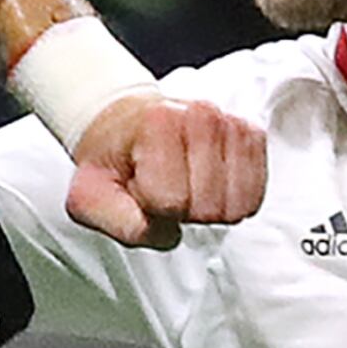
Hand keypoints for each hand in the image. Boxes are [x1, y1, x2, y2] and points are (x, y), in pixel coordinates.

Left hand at [63, 91, 264, 249]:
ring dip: (209, 206)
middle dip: (183, 210)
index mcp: (158, 122)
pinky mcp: (251, 134)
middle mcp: (200, 114)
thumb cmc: (114, 160)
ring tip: (185, 184)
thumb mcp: (91, 195)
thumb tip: (165, 233)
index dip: (153, 209)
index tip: (141, 188)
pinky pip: (255, 194)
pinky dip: (231, 198)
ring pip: (237, 205)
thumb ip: (120, 222)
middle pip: (208, 207)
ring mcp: (230, 122)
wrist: (128, 122)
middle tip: (165, 187)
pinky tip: (207, 181)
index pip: (171, 202)